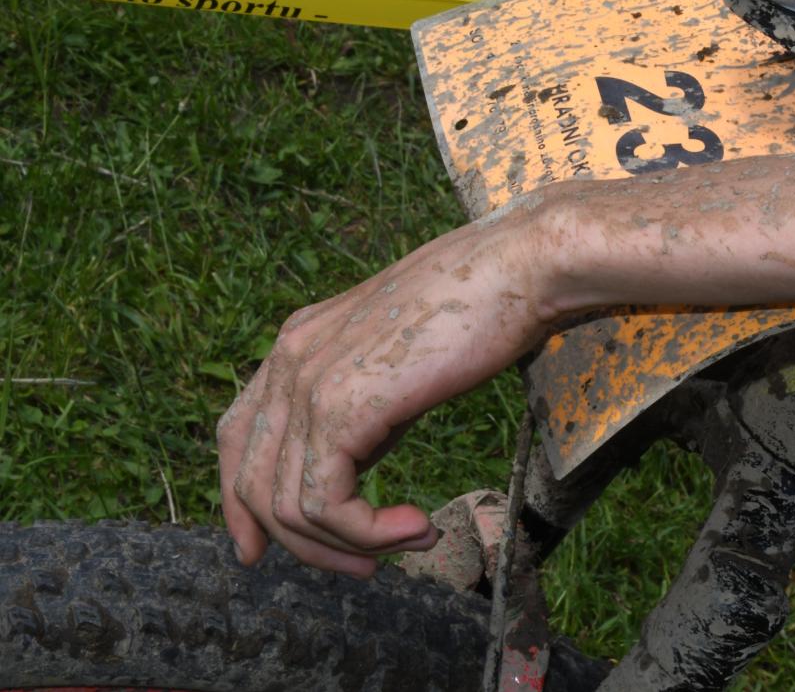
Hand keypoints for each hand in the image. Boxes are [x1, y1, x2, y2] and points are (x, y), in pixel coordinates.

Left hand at [216, 207, 553, 575]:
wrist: (512, 273)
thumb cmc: (477, 309)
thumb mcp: (398, 362)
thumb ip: (362, 405)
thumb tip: (355, 462)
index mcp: (298, 343)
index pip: (236, 434)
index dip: (239, 501)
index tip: (259, 549)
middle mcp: (289, 360)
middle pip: (253, 482)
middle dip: (304, 544)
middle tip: (365, 568)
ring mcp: (308, 383)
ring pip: (289, 507)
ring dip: (350, 546)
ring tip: (412, 541)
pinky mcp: (340, 409)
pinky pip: (326, 505)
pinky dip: (369, 535)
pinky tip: (418, 527)